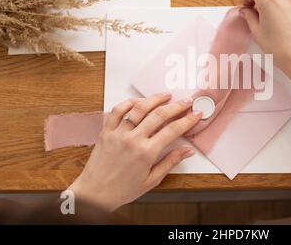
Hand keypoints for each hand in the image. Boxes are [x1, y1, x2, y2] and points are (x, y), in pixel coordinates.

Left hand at [68, 94, 201, 211]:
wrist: (94, 194)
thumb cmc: (122, 190)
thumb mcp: (152, 180)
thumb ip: (170, 162)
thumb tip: (187, 151)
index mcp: (146, 153)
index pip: (173, 130)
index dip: (188, 120)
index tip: (196, 114)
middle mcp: (133, 140)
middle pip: (160, 115)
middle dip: (177, 106)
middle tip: (186, 102)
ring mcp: (118, 133)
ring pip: (140, 108)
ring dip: (155, 99)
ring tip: (166, 95)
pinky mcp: (106, 131)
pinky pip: (118, 110)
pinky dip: (129, 102)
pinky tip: (139, 101)